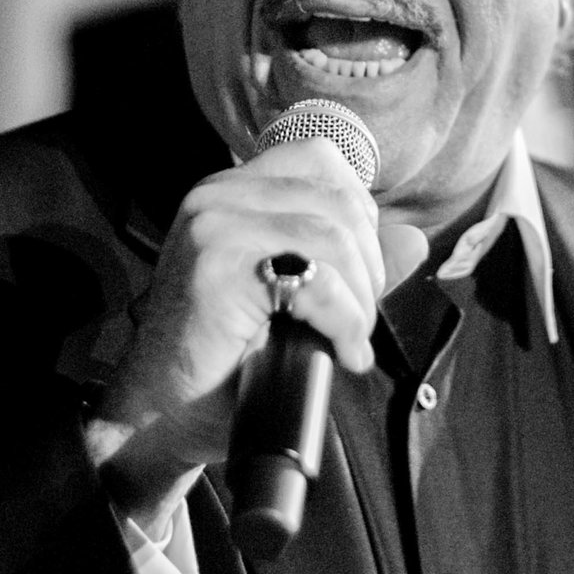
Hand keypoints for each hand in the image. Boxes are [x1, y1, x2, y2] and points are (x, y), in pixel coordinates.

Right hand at [97, 138, 415, 523]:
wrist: (158, 415)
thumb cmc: (222, 362)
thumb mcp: (294, 300)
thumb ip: (349, 265)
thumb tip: (415, 239)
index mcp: (230, 191)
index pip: (320, 158)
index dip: (359, 212)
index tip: (358, 273)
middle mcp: (216, 196)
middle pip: (338, 199)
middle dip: (369, 265)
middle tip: (358, 320)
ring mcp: (213, 226)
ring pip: (334, 239)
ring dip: (361, 299)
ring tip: (349, 339)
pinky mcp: (218, 267)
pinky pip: (317, 280)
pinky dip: (345, 321)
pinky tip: (342, 352)